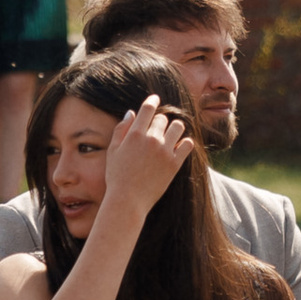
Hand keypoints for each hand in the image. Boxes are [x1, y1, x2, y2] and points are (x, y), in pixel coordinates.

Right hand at [100, 94, 192, 220]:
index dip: (152, 100)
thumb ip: (121, 129)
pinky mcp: (175, 164)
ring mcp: (165, 151)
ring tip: (170, 136)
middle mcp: (151, 139)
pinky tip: (179, 147)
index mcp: (135, 134)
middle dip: (160, 121)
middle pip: (163, 118)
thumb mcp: (113, 151)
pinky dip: (184, 143)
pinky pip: (187, 144)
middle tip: (157, 129)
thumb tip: (132, 112)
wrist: (128, 200)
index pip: (148, 108)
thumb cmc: (116, 176)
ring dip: (174, 129)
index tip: (155, 98)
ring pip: (178, 127)